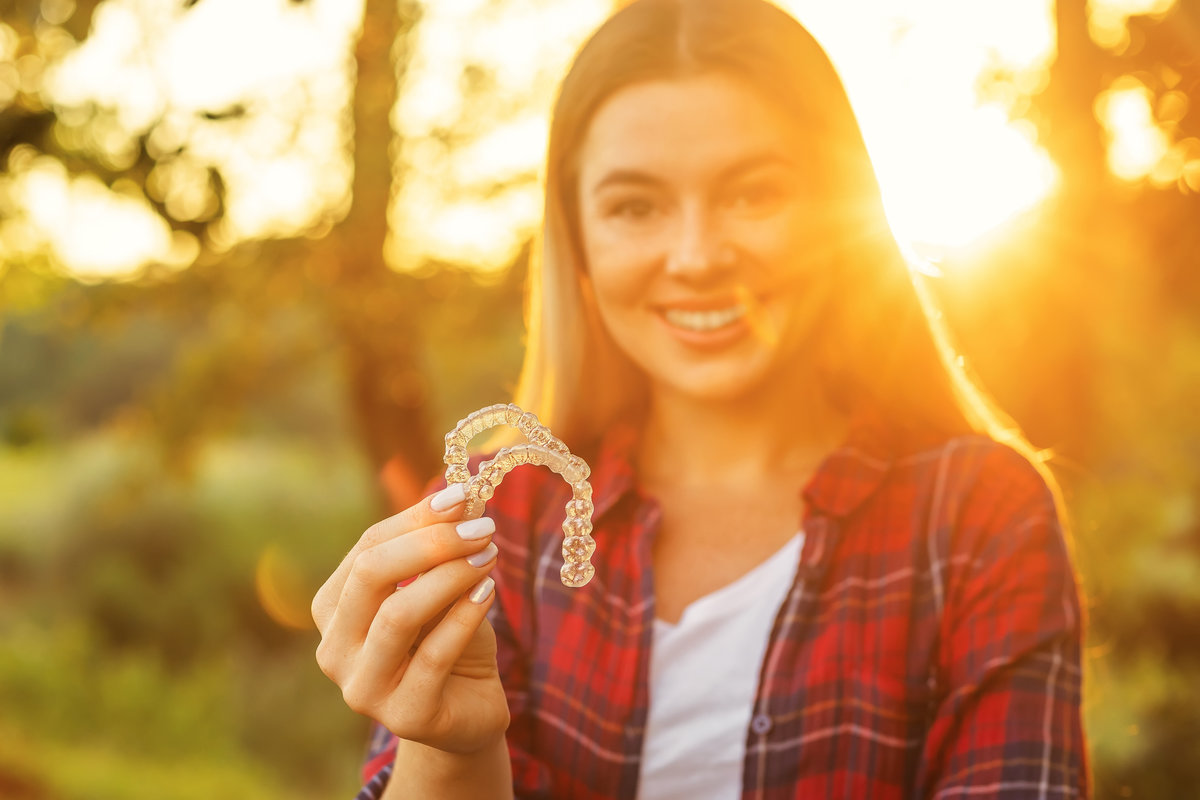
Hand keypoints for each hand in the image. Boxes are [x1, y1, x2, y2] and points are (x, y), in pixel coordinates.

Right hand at [312, 484, 510, 754]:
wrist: (468, 710)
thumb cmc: (447, 640)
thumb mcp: (440, 588)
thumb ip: (439, 549)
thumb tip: (460, 496)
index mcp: (333, 609)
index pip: (367, 548)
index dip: (415, 518)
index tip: (463, 496)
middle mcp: (335, 649)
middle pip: (371, 575)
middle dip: (431, 543)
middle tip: (481, 527)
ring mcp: (363, 688)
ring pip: (398, 615)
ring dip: (449, 576)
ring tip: (489, 556)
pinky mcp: (404, 716)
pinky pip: (434, 655)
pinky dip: (464, 616)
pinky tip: (488, 593)